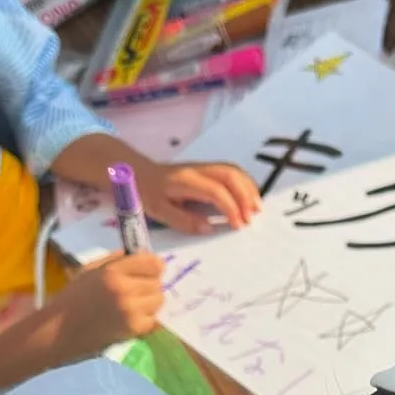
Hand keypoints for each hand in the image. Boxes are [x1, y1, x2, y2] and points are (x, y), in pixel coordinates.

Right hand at [49, 253, 165, 356]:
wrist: (59, 330)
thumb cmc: (73, 298)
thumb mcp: (90, 270)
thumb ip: (116, 260)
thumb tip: (140, 254)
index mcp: (113, 272)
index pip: (153, 263)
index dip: (153, 266)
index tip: (148, 271)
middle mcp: (125, 289)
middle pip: (157, 282)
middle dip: (149, 285)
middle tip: (135, 291)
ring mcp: (131, 310)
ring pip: (159, 300)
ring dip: (149, 302)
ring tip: (133, 305)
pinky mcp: (134, 329)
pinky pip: (154, 320)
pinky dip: (146, 320)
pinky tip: (131, 319)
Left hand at [138, 160, 261, 232]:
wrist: (138, 172)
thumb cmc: (147, 193)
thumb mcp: (160, 212)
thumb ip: (184, 221)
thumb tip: (210, 227)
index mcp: (185, 181)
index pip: (216, 191)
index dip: (230, 207)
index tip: (237, 225)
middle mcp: (198, 169)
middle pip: (230, 175)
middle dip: (245, 196)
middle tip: (252, 218)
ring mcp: (204, 167)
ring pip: (233, 170)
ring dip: (248, 189)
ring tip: (256, 209)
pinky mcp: (207, 169)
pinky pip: (231, 171)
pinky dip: (244, 184)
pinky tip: (248, 198)